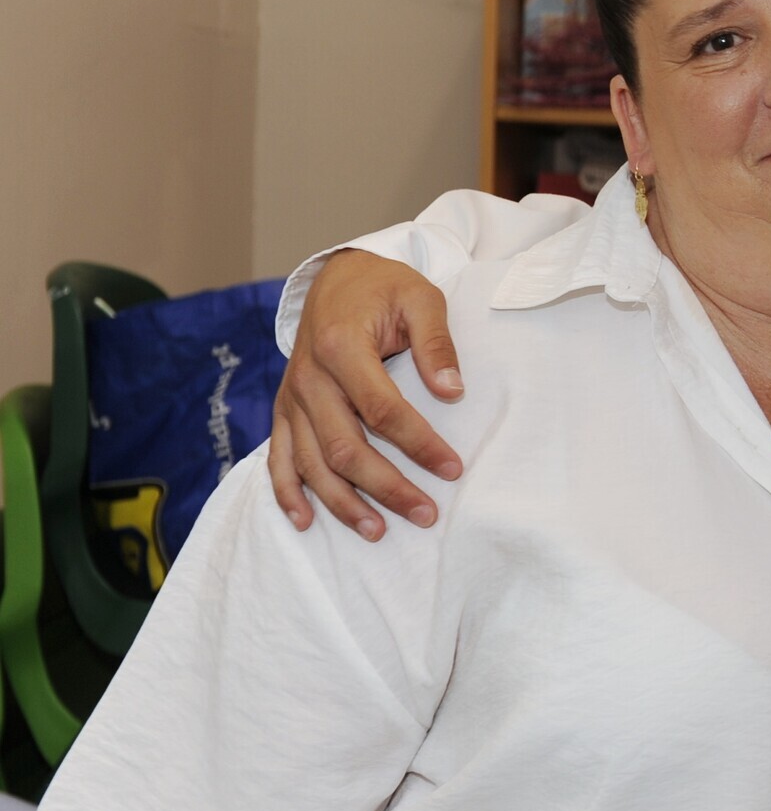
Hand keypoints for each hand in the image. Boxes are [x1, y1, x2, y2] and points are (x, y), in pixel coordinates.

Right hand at [267, 251, 464, 538]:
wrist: (337, 279)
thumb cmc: (385, 289)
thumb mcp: (421, 298)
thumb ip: (437, 343)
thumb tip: (453, 390)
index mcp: (341, 347)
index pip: (382, 410)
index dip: (419, 444)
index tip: (453, 469)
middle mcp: (308, 378)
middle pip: (344, 447)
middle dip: (386, 487)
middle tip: (426, 514)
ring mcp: (292, 397)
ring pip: (311, 462)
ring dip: (342, 502)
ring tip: (378, 532)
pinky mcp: (284, 409)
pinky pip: (278, 457)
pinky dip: (287, 492)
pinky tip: (306, 521)